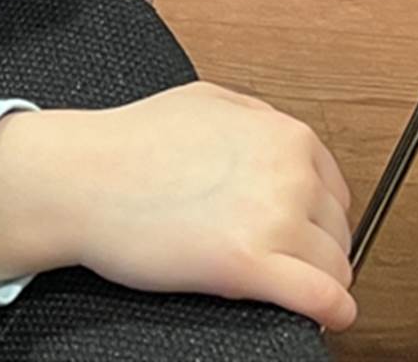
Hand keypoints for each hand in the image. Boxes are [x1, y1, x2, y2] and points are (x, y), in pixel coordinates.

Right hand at [0, 83, 356, 330]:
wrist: (80, 178)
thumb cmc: (129, 141)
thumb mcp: (207, 101)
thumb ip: (256, 119)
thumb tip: (284, 150)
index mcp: (283, 134)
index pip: (336, 190)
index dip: (317, 216)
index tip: (301, 232)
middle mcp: (288, 172)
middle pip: (337, 230)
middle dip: (315, 248)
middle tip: (281, 257)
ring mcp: (272, 218)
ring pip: (335, 268)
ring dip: (319, 281)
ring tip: (290, 287)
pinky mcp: (249, 264)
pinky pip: (323, 299)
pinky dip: (331, 312)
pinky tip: (324, 316)